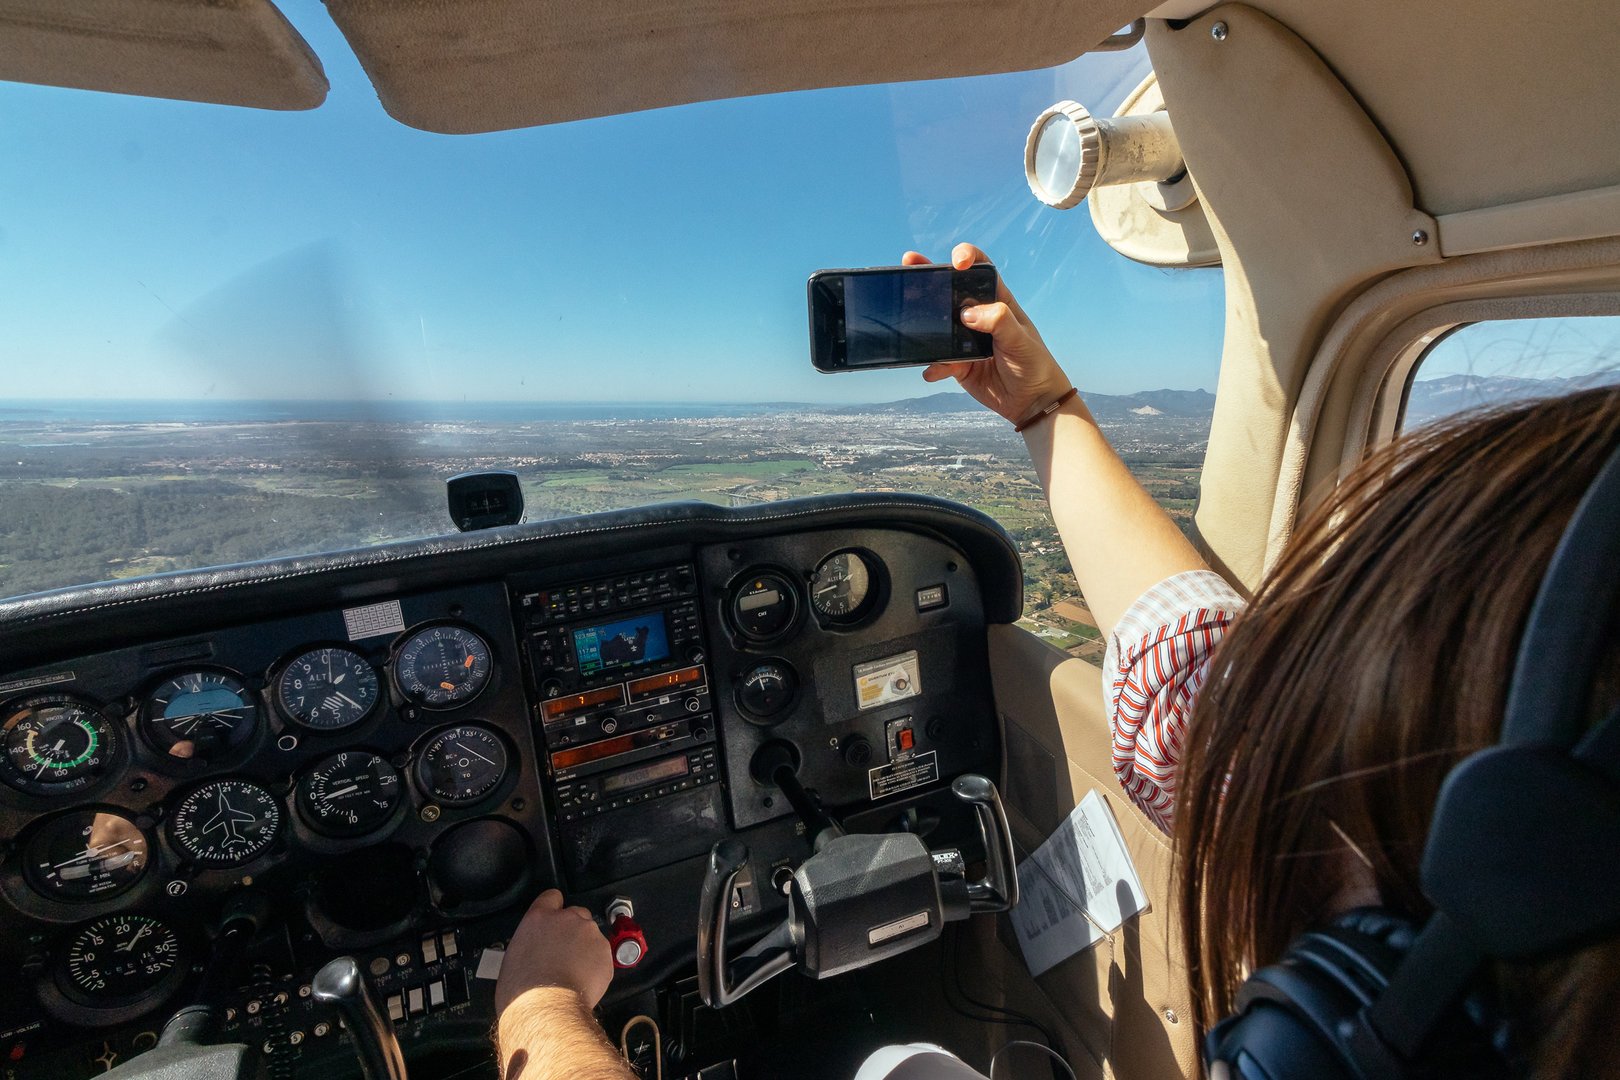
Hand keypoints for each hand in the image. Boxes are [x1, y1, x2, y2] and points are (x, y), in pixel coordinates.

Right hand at [495, 889, 613, 1014]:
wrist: (547, 1009)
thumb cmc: (522, 991)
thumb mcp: (514, 958)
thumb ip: (530, 943)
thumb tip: (535, 950)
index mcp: (539, 918)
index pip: (551, 897)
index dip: (554, 908)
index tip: (555, 918)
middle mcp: (567, 919)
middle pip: (576, 914)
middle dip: (573, 929)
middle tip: (564, 952)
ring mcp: (589, 934)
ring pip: (591, 935)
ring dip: (585, 947)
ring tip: (573, 971)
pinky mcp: (605, 953)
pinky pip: (602, 956)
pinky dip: (596, 965)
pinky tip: (583, 980)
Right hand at [902, 243, 1072, 424]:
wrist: (1031, 402)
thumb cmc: (1034, 365)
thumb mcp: (1021, 340)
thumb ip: (998, 321)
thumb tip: (967, 313)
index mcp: (997, 302)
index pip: (980, 269)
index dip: (967, 257)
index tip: (957, 261)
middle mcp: (978, 317)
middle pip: (949, 290)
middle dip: (929, 276)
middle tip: (909, 262)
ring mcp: (965, 340)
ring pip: (938, 325)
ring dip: (922, 323)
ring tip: (907, 320)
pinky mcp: (958, 364)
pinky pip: (938, 361)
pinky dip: (933, 366)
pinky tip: (932, 371)